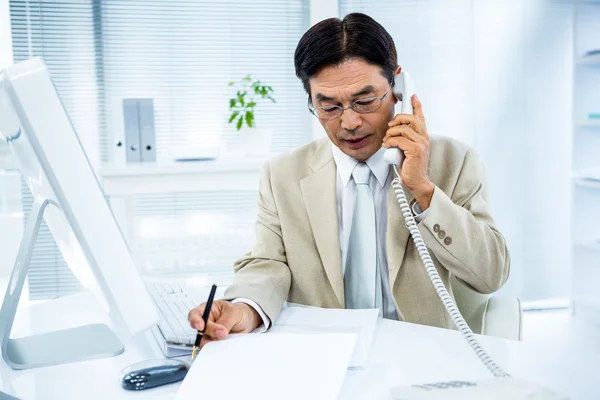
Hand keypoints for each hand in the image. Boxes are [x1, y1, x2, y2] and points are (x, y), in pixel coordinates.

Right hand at [187, 300, 261, 347]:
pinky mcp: (215, 344)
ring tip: (226, 339)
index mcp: (207, 310)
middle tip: (222, 334)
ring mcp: (209, 335)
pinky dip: (218, 348)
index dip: (195, 321)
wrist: (246, 321)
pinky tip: (225, 345)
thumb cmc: (237, 312)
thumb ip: (226, 321)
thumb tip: (220, 332)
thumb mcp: (234, 312)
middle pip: (200, 331)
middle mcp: (206, 323)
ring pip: (205, 342)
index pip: (195, 315)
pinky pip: (213, 349)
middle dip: (210, 333)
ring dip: (214, 342)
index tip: (200, 326)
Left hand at [383, 94, 433, 209]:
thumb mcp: (407, 149)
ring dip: (391, 133)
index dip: (417, 105)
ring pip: (403, 129)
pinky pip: (399, 139)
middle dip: (398, 119)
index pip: (421, 117)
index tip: (413, 96)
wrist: (417, 182)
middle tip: (390, 125)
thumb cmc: (411, 167)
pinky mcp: (415, 150)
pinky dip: (390, 141)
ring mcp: (421, 143)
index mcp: (423, 136)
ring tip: (387, 140)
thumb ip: (404, 139)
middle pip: (411, 118)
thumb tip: (392, 132)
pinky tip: (387, 146)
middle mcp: (424, 138)